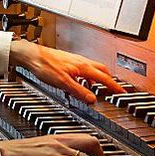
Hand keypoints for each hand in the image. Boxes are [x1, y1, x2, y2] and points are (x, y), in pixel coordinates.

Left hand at [9, 41, 125, 103]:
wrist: (31, 55)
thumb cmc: (45, 65)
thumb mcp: (64, 83)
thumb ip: (79, 91)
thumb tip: (92, 99)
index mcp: (84, 66)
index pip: (105, 78)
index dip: (115, 86)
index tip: (123, 92)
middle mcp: (82, 61)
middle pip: (102, 70)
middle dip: (110, 80)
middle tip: (115, 89)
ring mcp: (75, 60)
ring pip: (93, 69)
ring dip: (99, 78)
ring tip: (99, 88)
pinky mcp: (68, 61)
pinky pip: (84, 69)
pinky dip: (88, 76)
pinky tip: (81, 82)